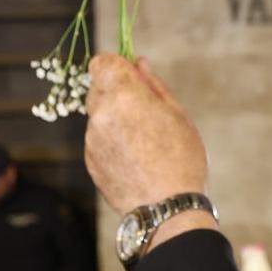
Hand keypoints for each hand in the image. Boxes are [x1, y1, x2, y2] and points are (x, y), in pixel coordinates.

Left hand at [84, 55, 216, 250]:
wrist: (167, 208)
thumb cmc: (181, 158)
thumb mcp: (177, 114)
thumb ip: (153, 85)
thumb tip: (138, 63)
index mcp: (124, 95)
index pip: (101, 62)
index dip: (116, 65)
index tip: (131, 74)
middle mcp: (101, 114)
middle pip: (98, 88)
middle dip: (117, 92)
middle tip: (145, 110)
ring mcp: (92, 140)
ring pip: (98, 115)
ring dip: (115, 118)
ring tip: (144, 141)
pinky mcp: (90, 161)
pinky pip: (98, 139)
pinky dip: (112, 141)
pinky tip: (135, 158)